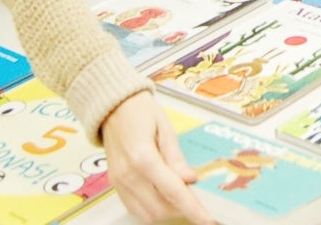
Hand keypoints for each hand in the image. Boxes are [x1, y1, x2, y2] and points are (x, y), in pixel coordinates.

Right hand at [100, 91, 210, 224]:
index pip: (173, 191)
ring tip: (181, 198)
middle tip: (197, 200)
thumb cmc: (140, 111)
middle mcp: (128, 175)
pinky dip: (152, 209)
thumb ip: (176, 158)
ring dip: (167, 212)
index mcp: (143, 158)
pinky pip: (135, 209)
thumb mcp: (165, 128)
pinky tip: (163, 196)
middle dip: (182, 210)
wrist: (113, 108)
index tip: (208, 219)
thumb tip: (190, 179)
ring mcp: (120, 183)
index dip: (193, 208)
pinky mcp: (116, 186)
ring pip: (147, 215)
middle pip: (160, 209)